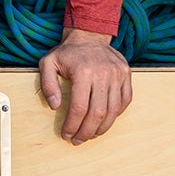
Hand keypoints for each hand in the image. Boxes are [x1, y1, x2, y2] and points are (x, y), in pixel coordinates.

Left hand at [37, 27, 131, 144]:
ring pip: (113, 111)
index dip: (73, 125)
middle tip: (78, 140)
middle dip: (87, 132)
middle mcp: (103, 73)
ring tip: (91, 134)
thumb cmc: (67, 52)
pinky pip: (125, 101)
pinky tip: (104, 120)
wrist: (89, 35)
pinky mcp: (126, 75)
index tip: (67, 134)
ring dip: (102, 128)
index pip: (79, 108)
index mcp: (83, 71)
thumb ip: (47, 84)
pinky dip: (116, 115)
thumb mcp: (48, 63)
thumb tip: (55, 106)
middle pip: (98, 113)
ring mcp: (117, 74)